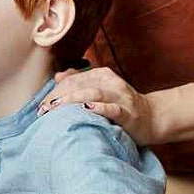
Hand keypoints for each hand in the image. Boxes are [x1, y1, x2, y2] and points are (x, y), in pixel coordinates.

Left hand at [38, 67, 159, 144]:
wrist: (152, 118)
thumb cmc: (121, 106)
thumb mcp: (101, 91)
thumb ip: (80, 82)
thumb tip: (58, 77)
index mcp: (102, 75)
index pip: (73, 79)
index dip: (55, 91)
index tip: (41, 106)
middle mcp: (111, 82)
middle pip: (80, 85)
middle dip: (59, 96)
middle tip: (44, 110)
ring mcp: (121, 97)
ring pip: (94, 93)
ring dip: (73, 99)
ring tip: (57, 106)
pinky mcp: (128, 113)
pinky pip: (113, 109)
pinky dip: (100, 108)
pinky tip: (87, 109)